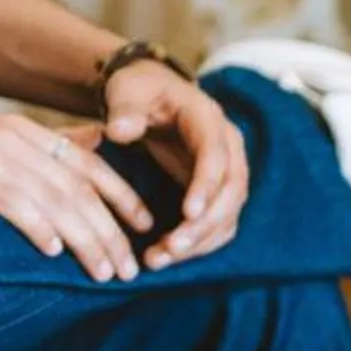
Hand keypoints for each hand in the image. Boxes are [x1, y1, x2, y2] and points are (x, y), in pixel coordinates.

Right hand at [0, 116, 152, 281]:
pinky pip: (9, 200)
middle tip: (129, 267)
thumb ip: (33, 156)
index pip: (89, 163)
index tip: (145, 228)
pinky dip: (36, 226)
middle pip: (78, 185)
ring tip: (103, 271)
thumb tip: (87, 160)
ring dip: (85, 238)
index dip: (122, 196)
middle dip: (110, 229)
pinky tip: (52, 252)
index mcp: (21, 131)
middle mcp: (8, 135)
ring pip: (53, 197)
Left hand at [100, 60, 248, 269]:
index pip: (217, 156)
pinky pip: (218, 224)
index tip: (188, 213)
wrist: (150, 94)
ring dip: (200, 241)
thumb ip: (125, 110)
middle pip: (231, 192)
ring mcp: (227, 171)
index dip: (206, 186)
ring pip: (228, 214)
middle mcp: (228, 147)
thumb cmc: (139, 91)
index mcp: (209, 119)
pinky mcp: (217, 191)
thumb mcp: (129, 91)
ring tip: (161, 259)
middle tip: (172, 249)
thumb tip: (119, 131)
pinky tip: (166, 257)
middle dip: (204, 225)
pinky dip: (198, 244)